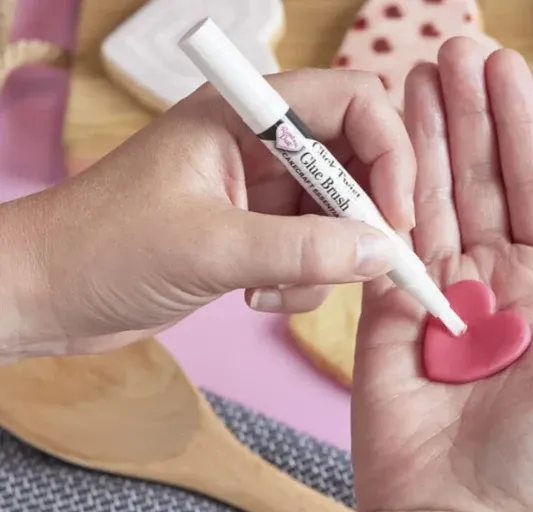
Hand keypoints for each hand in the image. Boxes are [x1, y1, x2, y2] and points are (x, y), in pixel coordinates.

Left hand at [3, 69, 413, 357]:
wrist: (45, 295)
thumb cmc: (103, 250)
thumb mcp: (209, 247)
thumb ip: (303, 249)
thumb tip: (384, 252)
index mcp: (244, 115)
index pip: (351, 104)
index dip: (388, 153)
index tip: (397, 217)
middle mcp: (259, 145)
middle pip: (354, 163)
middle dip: (366, 218)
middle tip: (369, 267)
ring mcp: (259, 192)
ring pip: (337, 217)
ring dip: (326, 262)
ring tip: (273, 289)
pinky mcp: (255, 235)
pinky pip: (312, 254)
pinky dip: (301, 282)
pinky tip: (255, 298)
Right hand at [350, 39, 532, 511]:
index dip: (519, 128)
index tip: (501, 72)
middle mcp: (493, 282)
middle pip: (478, 179)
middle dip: (465, 114)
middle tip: (451, 51)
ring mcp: (436, 293)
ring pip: (428, 197)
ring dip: (422, 137)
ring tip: (413, 76)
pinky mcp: (386, 311)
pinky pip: (383, 240)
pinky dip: (380, 191)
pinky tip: (378, 144)